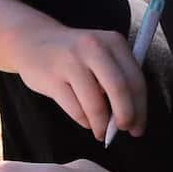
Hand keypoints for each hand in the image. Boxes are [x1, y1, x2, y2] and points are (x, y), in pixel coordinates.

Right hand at [14, 17, 145, 144]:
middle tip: (124, 130)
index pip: (135, 79)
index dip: (140, 108)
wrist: (32, 40)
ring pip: (95, 105)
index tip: (138, 127)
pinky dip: (83, 121)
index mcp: (113, 42)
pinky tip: (84, 120)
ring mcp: (70, 62)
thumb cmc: (74, 54)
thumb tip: (132, 117)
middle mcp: (93, 48)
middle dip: (125, 116)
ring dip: (101, 125)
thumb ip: (118, 78)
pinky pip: (75, 109)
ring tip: (101, 131)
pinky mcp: (52, 78)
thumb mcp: (101, 53)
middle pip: (119, 90)